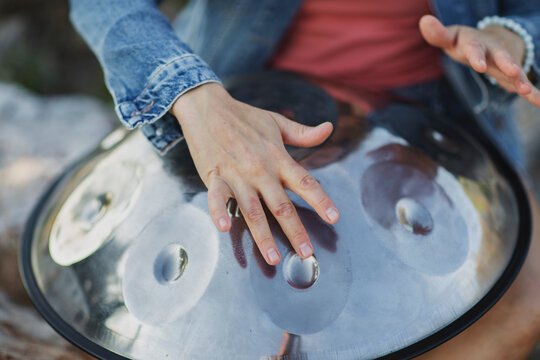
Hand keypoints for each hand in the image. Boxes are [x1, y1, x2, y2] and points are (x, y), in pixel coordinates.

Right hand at [171, 83, 339, 264]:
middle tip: (306, 253)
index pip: (305, 181)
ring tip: (274, 258)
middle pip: (281, 205)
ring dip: (263, 236)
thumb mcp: (277, 121)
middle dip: (295, 231)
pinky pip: (217, 198)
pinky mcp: (215, 177)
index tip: (334, 218)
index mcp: (278, 157)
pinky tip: (223, 227)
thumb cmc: (244, 116)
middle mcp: (260, 169)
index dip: (321, 200)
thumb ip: (303, 133)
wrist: (207, 107)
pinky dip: (219, 212)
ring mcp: (237, 175)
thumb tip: (328, 129)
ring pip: (252, 210)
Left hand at [419, 15, 539, 107]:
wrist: (488, 40)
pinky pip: (522, 84)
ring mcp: (504, 63)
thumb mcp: (450, 37)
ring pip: (514, 72)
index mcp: (475, 43)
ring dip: (521, 80)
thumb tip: (424, 20)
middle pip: (501, 57)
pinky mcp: (511, 75)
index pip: (474, 49)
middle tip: (514, 72)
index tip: (480, 67)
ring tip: (527, 91)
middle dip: (507, 64)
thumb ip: (437, 34)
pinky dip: (532, 94)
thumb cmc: (463, 41)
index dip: (477, 57)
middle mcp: (493, 51)